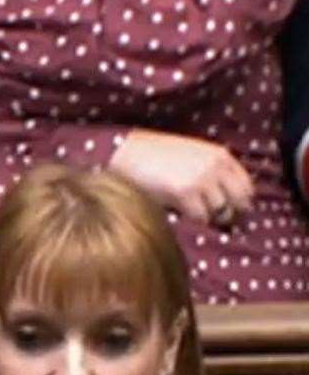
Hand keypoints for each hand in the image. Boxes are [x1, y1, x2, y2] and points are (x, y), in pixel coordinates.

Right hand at [108, 128, 252, 226]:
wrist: (127, 152)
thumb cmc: (155, 155)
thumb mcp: (192, 155)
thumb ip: (211, 169)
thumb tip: (224, 195)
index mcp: (220, 155)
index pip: (247, 185)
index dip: (239, 201)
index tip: (230, 210)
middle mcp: (216, 167)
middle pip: (241, 201)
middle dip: (231, 213)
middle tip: (217, 221)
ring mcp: (202, 180)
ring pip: (222, 212)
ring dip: (211, 219)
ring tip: (196, 219)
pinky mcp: (185, 193)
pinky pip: (201, 218)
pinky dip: (194, 221)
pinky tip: (182, 216)